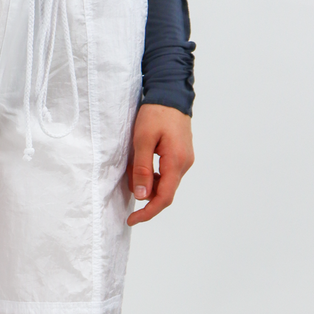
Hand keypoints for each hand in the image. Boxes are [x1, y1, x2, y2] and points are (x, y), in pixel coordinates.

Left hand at [126, 103, 193, 225]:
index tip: (132, 219)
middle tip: (128, 175)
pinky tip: (142, 160)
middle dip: (143, 191)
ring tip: (133, 163)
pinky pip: (166, 173)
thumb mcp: (143, 140)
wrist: (170, 94)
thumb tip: (141, 195)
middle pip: (164, 192)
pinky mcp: (181, 156)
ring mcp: (185, 160)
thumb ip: (142, 169)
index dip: (147, 212)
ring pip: (164, 183)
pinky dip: (152, 173)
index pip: (164, 198)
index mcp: (176, 162)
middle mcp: (185, 164)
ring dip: (146, 180)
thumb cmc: (156, 113)